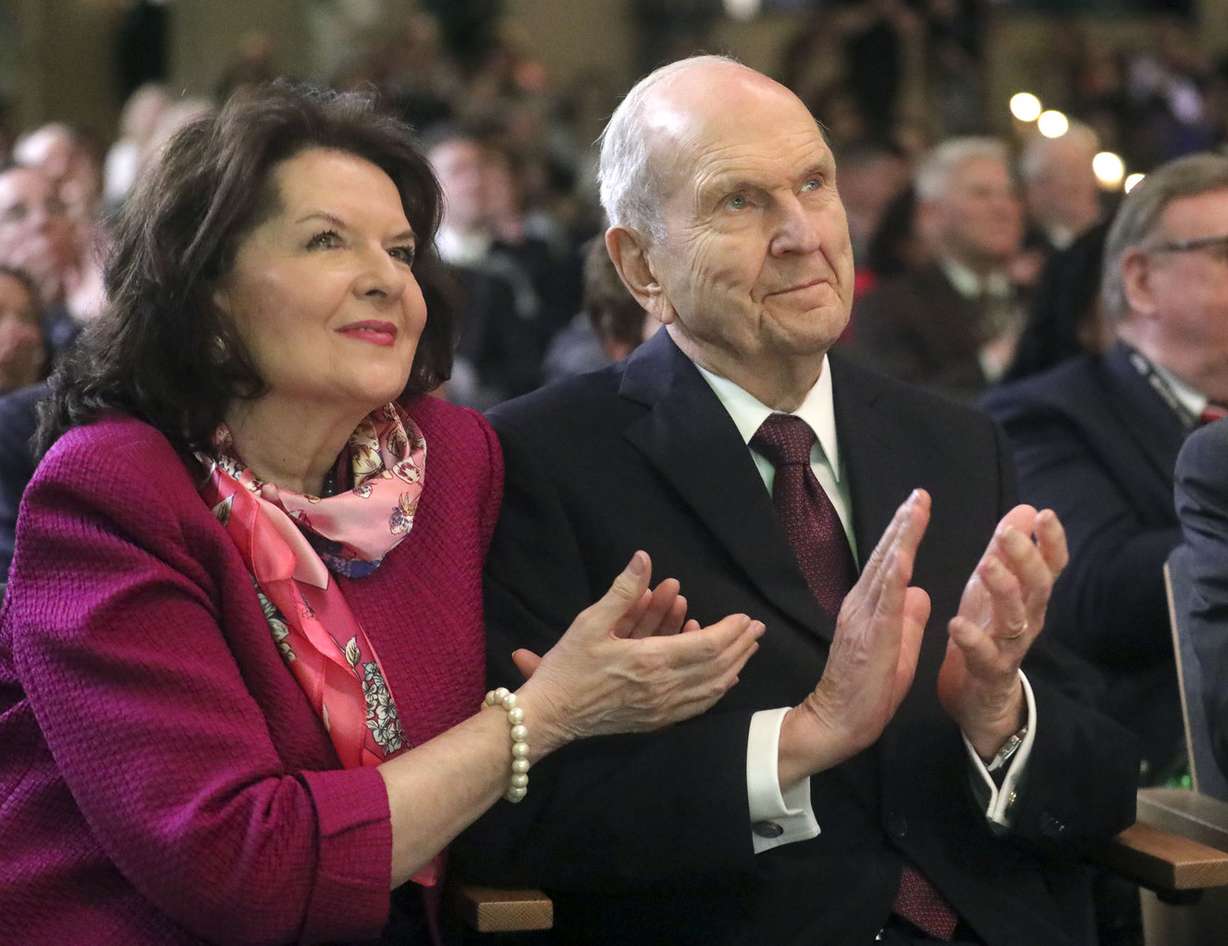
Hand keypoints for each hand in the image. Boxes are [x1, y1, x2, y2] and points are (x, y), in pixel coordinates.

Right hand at [514, 551, 763, 757]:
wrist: (549, 715)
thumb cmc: (567, 667)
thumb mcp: (590, 622)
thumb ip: (622, 591)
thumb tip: (644, 558)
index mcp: (650, 661)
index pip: (707, 645)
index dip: (730, 631)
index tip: (746, 617)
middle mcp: (663, 688)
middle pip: (717, 667)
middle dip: (741, 646)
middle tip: (758, 629)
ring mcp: (662, 709)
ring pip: (711, 689)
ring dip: (734, 667)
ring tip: (748, 651)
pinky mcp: (656, 722)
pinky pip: (697, 707)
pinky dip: (716, 691)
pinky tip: (725, 681)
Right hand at [779, 490, 931, 784]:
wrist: (837, 722)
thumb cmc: (867, 691)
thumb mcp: (898, 648)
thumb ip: (908, 618)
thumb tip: (921, 590)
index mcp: (869, 607)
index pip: (888, 563)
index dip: (903, 533)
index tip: (918, 505)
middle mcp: (861, 604)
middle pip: (884, 556)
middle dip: (903, 523)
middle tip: (919, 493)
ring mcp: (862, 617)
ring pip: (885, 568)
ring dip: (902, 537)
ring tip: (916, 508)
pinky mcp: (869, 635)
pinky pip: (883, 598)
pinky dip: (895, 572)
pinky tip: (906, 552)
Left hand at [937, 506, 1067, 758]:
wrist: (980, 695)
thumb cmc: (988, 630)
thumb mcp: (995, 586)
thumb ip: (1009, 551)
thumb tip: (1026, 508)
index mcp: (1029, 596)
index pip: (1051, 566)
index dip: (1052, 541)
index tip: (1045, 514)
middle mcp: (1027, 620)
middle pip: (1037, 587)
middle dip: (1025, 559)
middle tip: (1007, 534)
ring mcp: (1011, 647)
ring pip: (1015, 618)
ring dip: (1002, 590)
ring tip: (985, 566)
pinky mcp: (989, 672)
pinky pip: (985, 656)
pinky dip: (972, 639)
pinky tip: (956, 623)